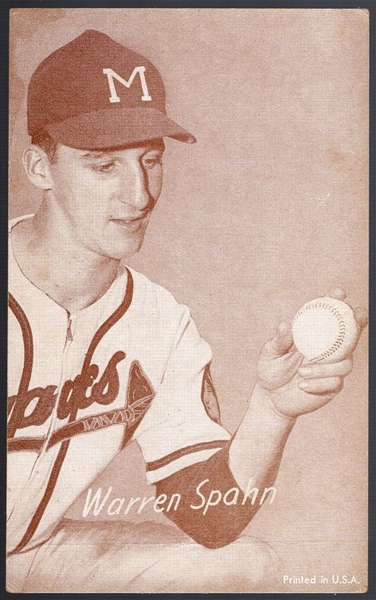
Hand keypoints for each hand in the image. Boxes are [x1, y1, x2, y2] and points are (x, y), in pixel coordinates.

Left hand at [256, 288, 367, 418]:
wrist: (271, 398)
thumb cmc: (271, 370)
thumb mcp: (270, 353)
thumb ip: (279, 341)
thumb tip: (284, 325)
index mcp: (313, 336)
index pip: (329, 315)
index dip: (336, 301)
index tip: (337, 293)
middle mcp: (328, 349)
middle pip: (352, 333)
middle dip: (358, 321)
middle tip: (355, 317)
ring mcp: (333, 367)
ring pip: (345, 362)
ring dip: (325, 367)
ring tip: (301, 372)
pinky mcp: (332, 386)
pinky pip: (334, 382)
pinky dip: (319, 383)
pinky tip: (302, 385)